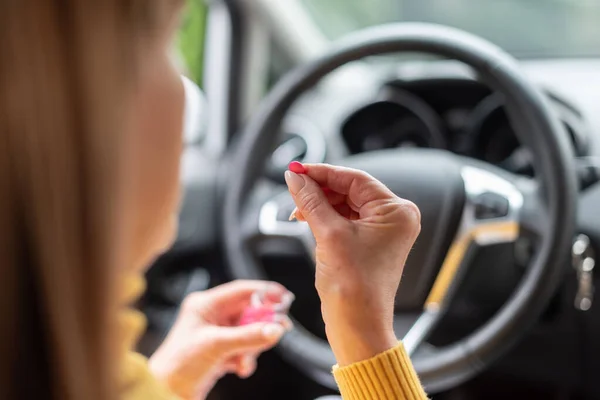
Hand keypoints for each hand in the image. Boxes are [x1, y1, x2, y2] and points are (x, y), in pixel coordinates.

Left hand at [148, 280, 292, 399]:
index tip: (284, 297)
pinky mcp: (219, 350)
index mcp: (205, 305)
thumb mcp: (216, 346)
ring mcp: (215, 333)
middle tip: (278, 330)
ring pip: (248, 331)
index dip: (264, 292)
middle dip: (261, 325)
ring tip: (245, 360)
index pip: (241, 291)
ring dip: (252, 346)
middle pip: (248, 312)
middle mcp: (210, 315)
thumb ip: (248, 336)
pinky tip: (240, 368)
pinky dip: (246, 358)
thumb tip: (274, 329)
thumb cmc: (178, 365)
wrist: (166, 393)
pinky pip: (243, 347)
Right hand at [284, 164, 420, 365]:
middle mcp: (394, 218)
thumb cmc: (354, 287)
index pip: (355, 178)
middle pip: (350, 189)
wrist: (358, 326)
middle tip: (293, 188)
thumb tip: (295, 178)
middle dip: (320, 189)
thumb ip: (311, 201)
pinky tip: (306, 218)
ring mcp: (383, 231)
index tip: (297, 170)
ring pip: (345, 203)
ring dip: (320, 203)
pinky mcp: (370, 242)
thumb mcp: (328, 235)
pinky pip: (345, 219)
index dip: (322, 172)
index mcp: (396, 211)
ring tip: (297, 209)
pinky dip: (325, 216)